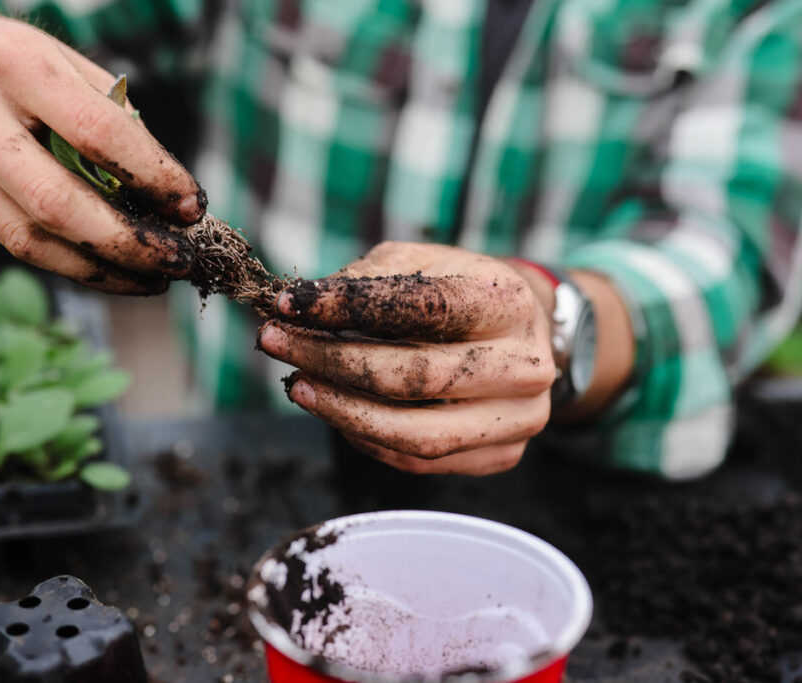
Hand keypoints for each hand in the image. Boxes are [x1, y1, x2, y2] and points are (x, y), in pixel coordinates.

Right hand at [0, 0, 204, 292]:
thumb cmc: (4, 61)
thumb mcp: (59, 62)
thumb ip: (112, 118)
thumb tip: (169, 197)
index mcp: (10, 62)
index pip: (97, 135)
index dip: (153, 178)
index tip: (191, 207)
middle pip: (57, 204)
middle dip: (129, 244)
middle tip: (178, 262)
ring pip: (28, 240)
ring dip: (100, 270)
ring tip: (150, 278)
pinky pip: (7, 241)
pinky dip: (64, 259)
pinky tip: (101, 264)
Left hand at [257, 242, 557, 474]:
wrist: (527, 332)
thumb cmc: (462, 290)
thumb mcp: (422, 262)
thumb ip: (367, 281)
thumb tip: (299, 307)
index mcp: (509, 301)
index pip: (422, 308)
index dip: (347, 307)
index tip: (288, 304)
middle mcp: (525, 364)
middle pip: (413, 377)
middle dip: (331, 361)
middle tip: (275, 343)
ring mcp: (519, 417)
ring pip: (415, 433)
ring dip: (341, 411)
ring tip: (296, 384)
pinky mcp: (503, 455)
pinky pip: (419, 461)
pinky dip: (366, 437)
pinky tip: (334, 410)